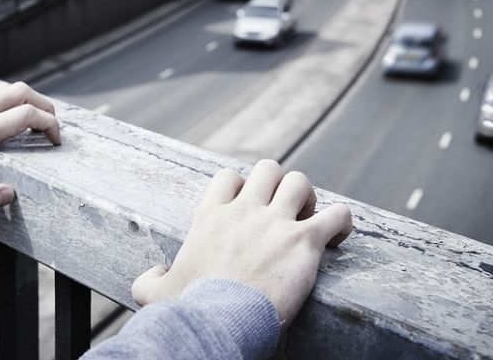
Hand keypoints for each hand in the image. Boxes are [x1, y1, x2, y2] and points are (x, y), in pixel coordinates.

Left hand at [0, 82, 60, 212]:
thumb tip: (10, 193)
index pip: (26, 115)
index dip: (49, 124)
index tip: (55, 140)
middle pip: (20, 92)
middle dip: (44, 106)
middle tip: (52, 125)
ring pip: (4, 89)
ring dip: (25, 101)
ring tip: (33, 121)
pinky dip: (4, 100)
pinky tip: (5, 119)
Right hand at [131, 159, 351, 323]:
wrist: (218, 323)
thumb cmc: (188, 309)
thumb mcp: (154, 293)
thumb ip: (149, 279)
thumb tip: (153, 274)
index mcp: (211, 216)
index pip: (229, 177)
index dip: (242, 187)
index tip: (248, 207)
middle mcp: (243, 211)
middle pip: (268, 168)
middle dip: (279, 184)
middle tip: (283, 210)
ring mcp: (275, 222)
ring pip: (300, 182)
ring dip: (308, 198)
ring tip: (309, 218)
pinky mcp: (303, 241)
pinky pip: (337, 214)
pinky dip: (342, 223)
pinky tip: (338, 237)